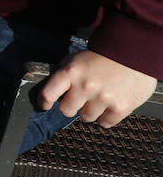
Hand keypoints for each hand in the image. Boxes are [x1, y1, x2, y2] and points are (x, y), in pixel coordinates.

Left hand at [39, 50, 158, 126]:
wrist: (134, 53)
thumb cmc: (102, 57)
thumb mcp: (76, 59)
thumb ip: (64, 74)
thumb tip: (52, 91)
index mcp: (71, 72)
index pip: (48, 94)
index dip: (43, 102)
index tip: (44, 105)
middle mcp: (85, 86)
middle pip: (66, 110)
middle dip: (71, 106)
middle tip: (78, 100)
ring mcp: (103, 98)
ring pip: (86, 118)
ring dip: (89, 111)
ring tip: (97, 100)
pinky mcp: (120, 107)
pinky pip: (105, 123)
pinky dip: (105, 118)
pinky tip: (108, 107)